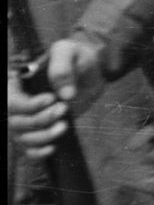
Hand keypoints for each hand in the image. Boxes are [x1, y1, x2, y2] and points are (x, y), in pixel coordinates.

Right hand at [7, 39, 104, 153]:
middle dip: (39, 120)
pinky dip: (37, 153)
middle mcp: (18, 103)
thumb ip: (62, 66)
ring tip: (64, 125)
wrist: (92, 68)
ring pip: (22, 138)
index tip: (52, 98)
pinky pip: (29, 150)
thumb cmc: (76, 56)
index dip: (28, 105)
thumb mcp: (69, 50)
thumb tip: (65, 94)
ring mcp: (28, 118)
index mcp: (16, 83)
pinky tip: (52, 148)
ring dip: (42, 137)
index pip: (10, 102)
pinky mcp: (41, 130)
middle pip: (15, 122)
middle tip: (63, 108)